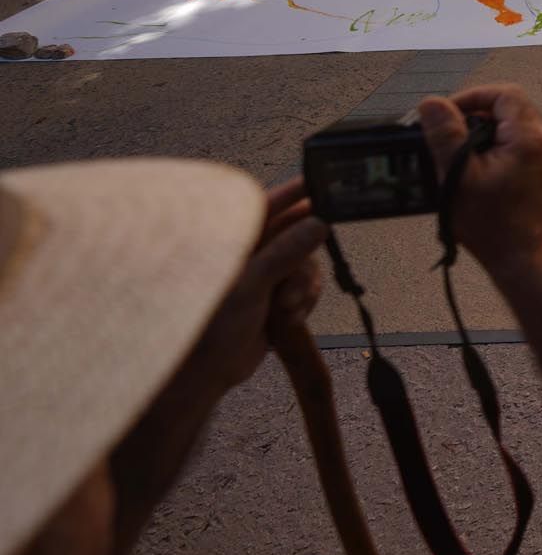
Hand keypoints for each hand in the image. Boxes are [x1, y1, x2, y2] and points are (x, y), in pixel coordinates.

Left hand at [184, 180, 326, 392]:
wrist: (207, 373)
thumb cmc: (209, 326)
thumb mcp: (250, 285)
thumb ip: (285, 252)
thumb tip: (317, 223)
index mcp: (233, 241)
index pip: (266, 205)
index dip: (294, 192)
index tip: (321, 181)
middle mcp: (250, 253)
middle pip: (297, 236)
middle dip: (302, 263)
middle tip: (292, 289)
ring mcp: (264, 274)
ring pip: (306, 263)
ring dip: (304, 288)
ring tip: (286, 310)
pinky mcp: (276, 295)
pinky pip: (308, 286)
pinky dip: (305, 302)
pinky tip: (289, 318)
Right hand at [416, 86, 541, 273]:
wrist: (523, 259)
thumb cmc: (493, 225)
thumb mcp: (459, 176)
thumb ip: (446, 136)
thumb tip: (433, 104)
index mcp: (529, 137)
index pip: (505, 94)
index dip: (473, 97)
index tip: (447, 114)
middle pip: (510, 109)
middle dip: (475, 116)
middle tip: (448, 134)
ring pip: (512, 128)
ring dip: (483, 134)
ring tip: (458, 155)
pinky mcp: (541, 173)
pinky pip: (517, 146)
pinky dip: (494, 149)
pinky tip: (474, 171)